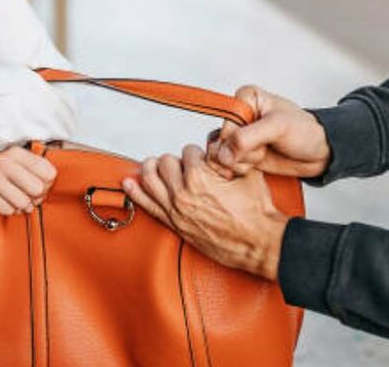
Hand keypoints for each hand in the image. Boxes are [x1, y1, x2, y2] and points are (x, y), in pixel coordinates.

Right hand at [0, 146, 56, 215]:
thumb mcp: (9, 159)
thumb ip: (30, 166)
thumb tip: (53, 181)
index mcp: (14, 152)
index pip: (47, 171)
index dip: (48, 183)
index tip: (41, 185)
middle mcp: (3, 163)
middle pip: (38, 188)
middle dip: (36, 197)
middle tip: (29, 196)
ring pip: (24, 202)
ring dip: (22, 206)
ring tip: (14, 200)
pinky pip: (9, 210)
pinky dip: (9, 211)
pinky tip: (3, 203)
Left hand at [123, 145, 288, 280]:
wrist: (259, 242)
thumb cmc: (256, 212)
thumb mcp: (247, 173)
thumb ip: (231, 157)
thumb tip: (222, 145)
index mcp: (200, 177)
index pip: (188, 151)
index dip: (197, 153)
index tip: (203, 158)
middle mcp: (183, 193)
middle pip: (165, 162)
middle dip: (176, 160)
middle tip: (184, 165)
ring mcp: (176, 210)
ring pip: (150, 179)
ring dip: (151, 169)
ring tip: (153, 165)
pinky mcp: (175, 224)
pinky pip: (147, 206)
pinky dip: (135, 193)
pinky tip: (129, 183)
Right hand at [206, 85, 330, 178]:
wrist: (318, 152)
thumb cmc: (304, 132)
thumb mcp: (278, 128)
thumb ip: (247, 138)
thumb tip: (223, 153)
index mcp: (246, 99)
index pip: (225, 121)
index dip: (238, 137)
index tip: (259, 140)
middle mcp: (239, 115)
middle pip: (220, 139)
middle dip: (240, 152)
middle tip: (262, 150)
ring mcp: (238, 135)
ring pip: (218, 154)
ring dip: (238, 163)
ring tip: (260, 157)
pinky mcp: (240, 152)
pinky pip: (222, 164)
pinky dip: (235, 170)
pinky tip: (251, 168)